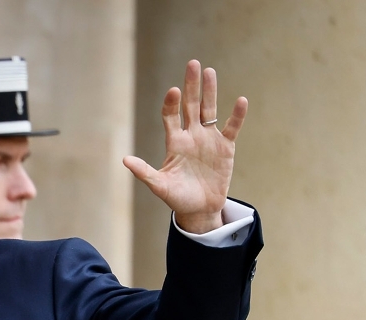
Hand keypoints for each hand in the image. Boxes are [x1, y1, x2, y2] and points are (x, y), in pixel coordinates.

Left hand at [123, 60, 247, 233]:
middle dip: (191, 85)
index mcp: (174, 142)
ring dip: (210, 91)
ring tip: (210, 71)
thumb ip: (144, 172)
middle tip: (193, 64)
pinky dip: (236, 116)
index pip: (171, 116)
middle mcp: (191, 135)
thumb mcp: (159, 186)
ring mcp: (208, 139)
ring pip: (209, 110)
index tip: (173, 91)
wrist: (199, 209)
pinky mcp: (225, 147)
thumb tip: (125, 160)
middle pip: (190, 105)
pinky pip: (231, 128)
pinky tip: (241, 101)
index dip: (171, 104)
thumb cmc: (177, 197)